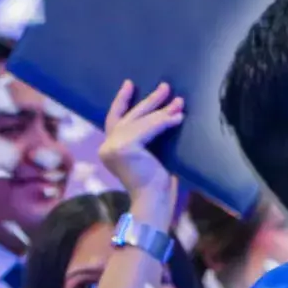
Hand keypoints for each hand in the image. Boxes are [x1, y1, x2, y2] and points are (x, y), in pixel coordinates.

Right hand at [98, 80, 183, 212]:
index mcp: (110, 150)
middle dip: (149, 101)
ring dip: (162, 111)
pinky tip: (179, 118)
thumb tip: (166, 113)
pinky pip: (148, 130)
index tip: (129, 84)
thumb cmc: (158, 186)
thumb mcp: (151, 155)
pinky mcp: (124, 148)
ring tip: (179, 102)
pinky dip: (164, 122)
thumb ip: (148, 138)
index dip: (122, 101)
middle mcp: (107, 147)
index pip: (115, 120)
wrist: (155, 203)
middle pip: (129, 117)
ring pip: (140, 122)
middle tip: (165, 86)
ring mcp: (113, 147)